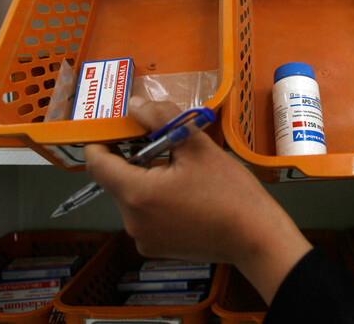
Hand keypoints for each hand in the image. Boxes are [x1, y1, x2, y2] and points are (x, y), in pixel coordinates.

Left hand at [84, 97, 311, 303]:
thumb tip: (136, 104)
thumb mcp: (197, 146)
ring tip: (179, 168)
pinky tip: (184, 193)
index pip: (97, 163)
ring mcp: (143, 238)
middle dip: (133, 158)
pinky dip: (156, 200)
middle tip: (160, 142)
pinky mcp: (156, 248)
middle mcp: (132, 220)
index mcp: (137, 194)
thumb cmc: (229, 192)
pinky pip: (145, 216)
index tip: (115, 127)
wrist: (256, 238)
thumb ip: (162, 120)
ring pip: (132, 197)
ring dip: (147, 178)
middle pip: (116, 179)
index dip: (101, 141)